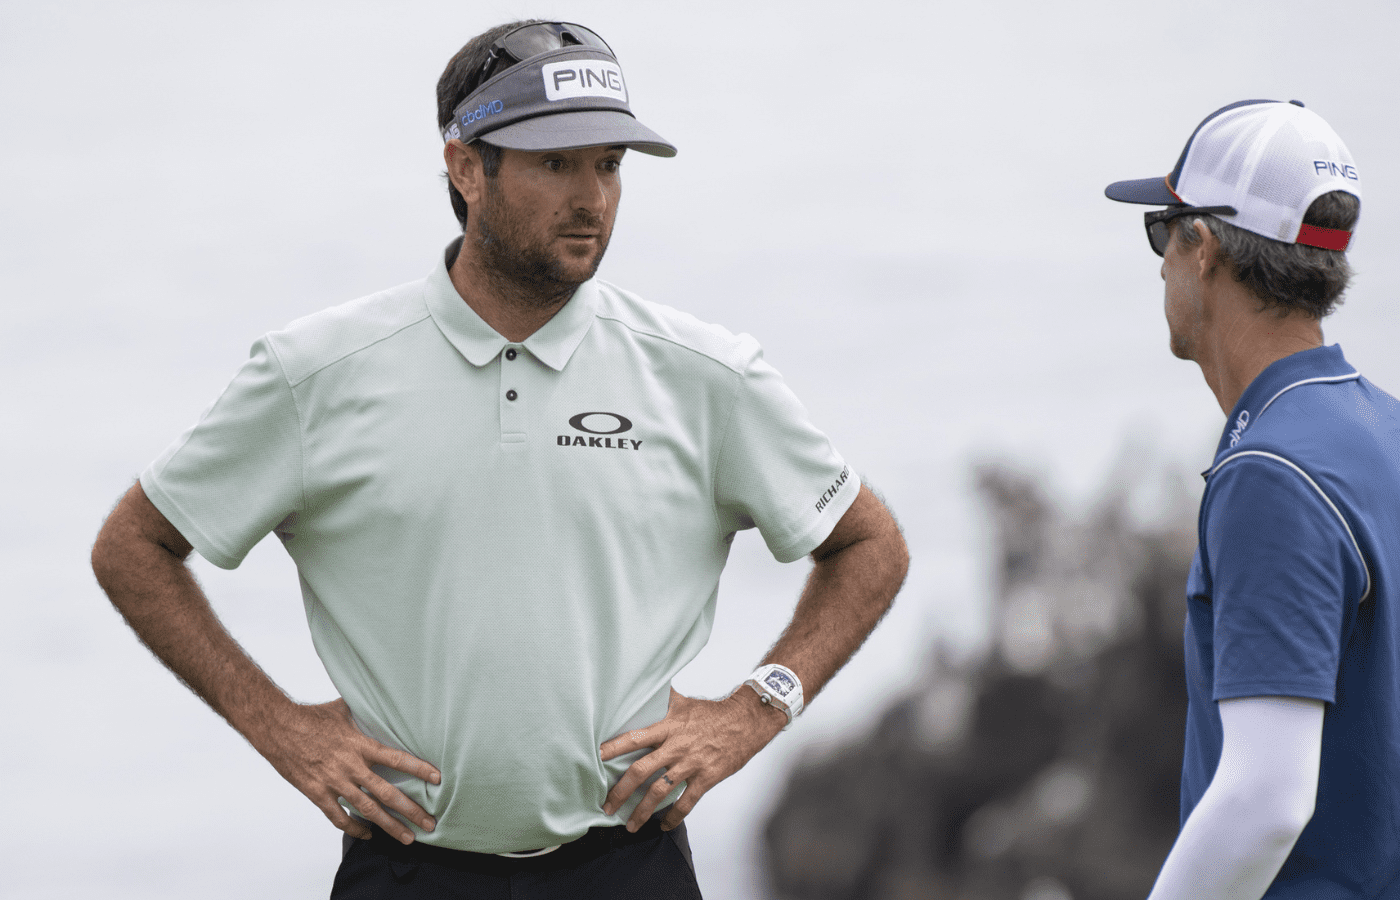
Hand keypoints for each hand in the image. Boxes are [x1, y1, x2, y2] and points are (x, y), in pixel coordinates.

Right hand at [256, 698, 439, 844]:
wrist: (277, 728)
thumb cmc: (311, 716)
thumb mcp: (343, 709)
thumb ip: (365, 710)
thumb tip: (383, 697)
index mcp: (359, 745)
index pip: (396, 758)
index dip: (418, 768)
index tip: (437, 779)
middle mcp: (350, 766)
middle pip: (387, 793)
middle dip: (411, 810)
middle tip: (430, 823)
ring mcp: (333, 782)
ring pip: (367, 810)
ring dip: (389, 826)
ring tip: (408, 838)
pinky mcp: (316, 793)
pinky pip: (338, 816)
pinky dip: (354, 828)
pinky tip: (367, 834)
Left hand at [600, 687, 785, 831]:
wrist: (746, 721)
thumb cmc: (715, 713)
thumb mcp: (685, 703)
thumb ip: (663, 702)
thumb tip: (646, 690)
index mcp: (668, 728)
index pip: (635, 738)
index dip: (614, 748)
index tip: (595, 758)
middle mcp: (676, 747)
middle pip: (641, 771)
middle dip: (621, 791)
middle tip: (607, 806)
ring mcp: (690, 764)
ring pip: (660, 792)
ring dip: (643, 811)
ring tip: (631, 824)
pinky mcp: (706, 778)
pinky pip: (686, 803)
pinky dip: (673, 817)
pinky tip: (664, 825)